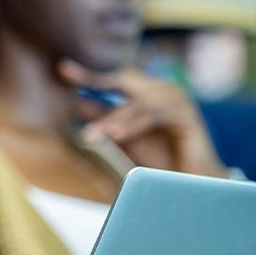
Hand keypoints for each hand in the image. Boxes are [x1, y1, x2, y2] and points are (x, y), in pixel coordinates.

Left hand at [59, 58, 227, 177]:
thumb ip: (107, 121)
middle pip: (124, 79)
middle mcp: (160, 90)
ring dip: (113, 118)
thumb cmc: (159, 162)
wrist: (194, 185)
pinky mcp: (188, 117)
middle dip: (94, 78)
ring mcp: (176, 100)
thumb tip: (78, 103)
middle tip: (65, 72)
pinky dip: (135, 124)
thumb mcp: (126, 140)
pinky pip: (156, 116)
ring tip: (91, 134)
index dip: (89, 75)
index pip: (114, 79)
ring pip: (137, 103)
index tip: (61, 68)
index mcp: (144, 94)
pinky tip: (117, 134)